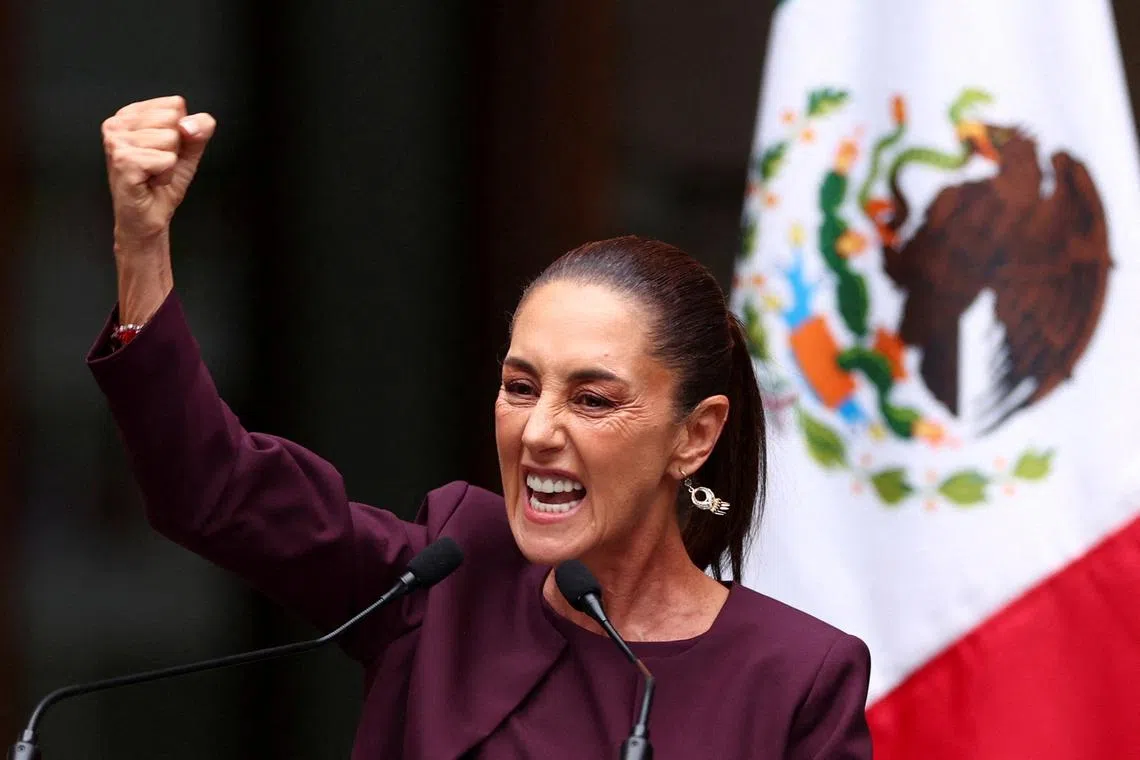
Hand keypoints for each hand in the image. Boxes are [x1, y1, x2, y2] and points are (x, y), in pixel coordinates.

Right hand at [101, 96, 214, 323]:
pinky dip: (165, 175)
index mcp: (131, 114)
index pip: (175, 104)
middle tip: (158, 165)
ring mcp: (116, 141)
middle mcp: (117, 123)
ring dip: (169, 164)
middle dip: (175, 148)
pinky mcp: (123, 161)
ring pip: (171, 139)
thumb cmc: (161, 184)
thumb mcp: (188, 151)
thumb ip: (198, 129)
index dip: (181, 132)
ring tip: (153, 174)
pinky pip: (166, 160)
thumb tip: (191, 123)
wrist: (148, 217)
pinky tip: (150, 181)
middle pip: (174, 119)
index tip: (164, 151)